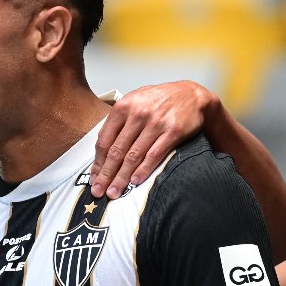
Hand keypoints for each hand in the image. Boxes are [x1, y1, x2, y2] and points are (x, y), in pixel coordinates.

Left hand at [90, 81, 215, 198]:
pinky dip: (144, 169)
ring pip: (133, 156)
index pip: (104, 140)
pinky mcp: (173, 131)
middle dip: (106, 174)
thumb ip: (118, 121)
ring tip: (114, 192)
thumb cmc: (160, 100)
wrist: (192, 94)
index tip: (94, 178)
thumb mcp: (135, 101)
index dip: (97, 162)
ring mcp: (156, 123)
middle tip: (99, 191)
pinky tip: (135, 181)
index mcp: (123, 107)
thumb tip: (102, 148)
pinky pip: (155, 154)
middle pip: (116, 151)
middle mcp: (138, 114)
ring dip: (122, 177)